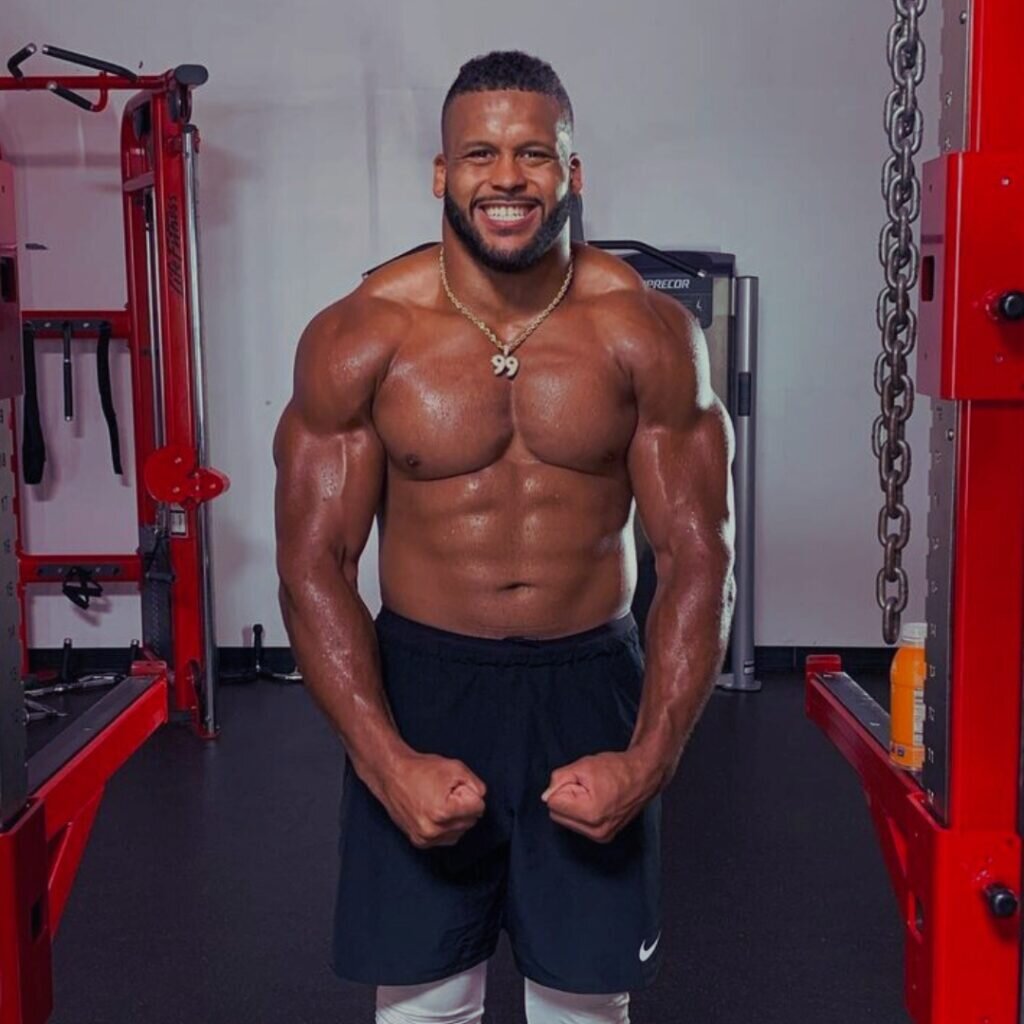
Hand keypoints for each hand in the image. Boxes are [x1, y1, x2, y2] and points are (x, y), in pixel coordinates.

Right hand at [379, 752, 486, 848]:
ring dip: (456, 818)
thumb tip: (481, 799)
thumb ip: (476, 785)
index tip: (455, 786)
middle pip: (471, 821)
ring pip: (461, 832)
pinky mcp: (420, 842)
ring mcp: (426, 838)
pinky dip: (446, 826)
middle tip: (447, 792)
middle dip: (463, 806)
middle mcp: (433, 830)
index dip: (469, 793)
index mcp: (443, 812)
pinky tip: (435, 811)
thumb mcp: (455, 768)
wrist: (392, 775)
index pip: (479, 808)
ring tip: (439, 801)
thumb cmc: (420, 770)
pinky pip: (447, 838)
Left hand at [541, 751, 655, 843]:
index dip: (562, 787)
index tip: (579, 781)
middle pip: (557, 815)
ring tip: (593, 793)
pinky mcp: (604, 837)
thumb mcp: (583, 766)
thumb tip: (546, 796)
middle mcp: (596, 830)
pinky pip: (578, 825)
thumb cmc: (616, 769)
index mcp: (590, 814)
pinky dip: (582, 813)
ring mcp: (601, 836)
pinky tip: (597, 802)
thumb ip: (559, 779)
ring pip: (567, 821)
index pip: (553, 803)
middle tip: (586, 786)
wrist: (643, 776)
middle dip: (567, 798)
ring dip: (574, 806)